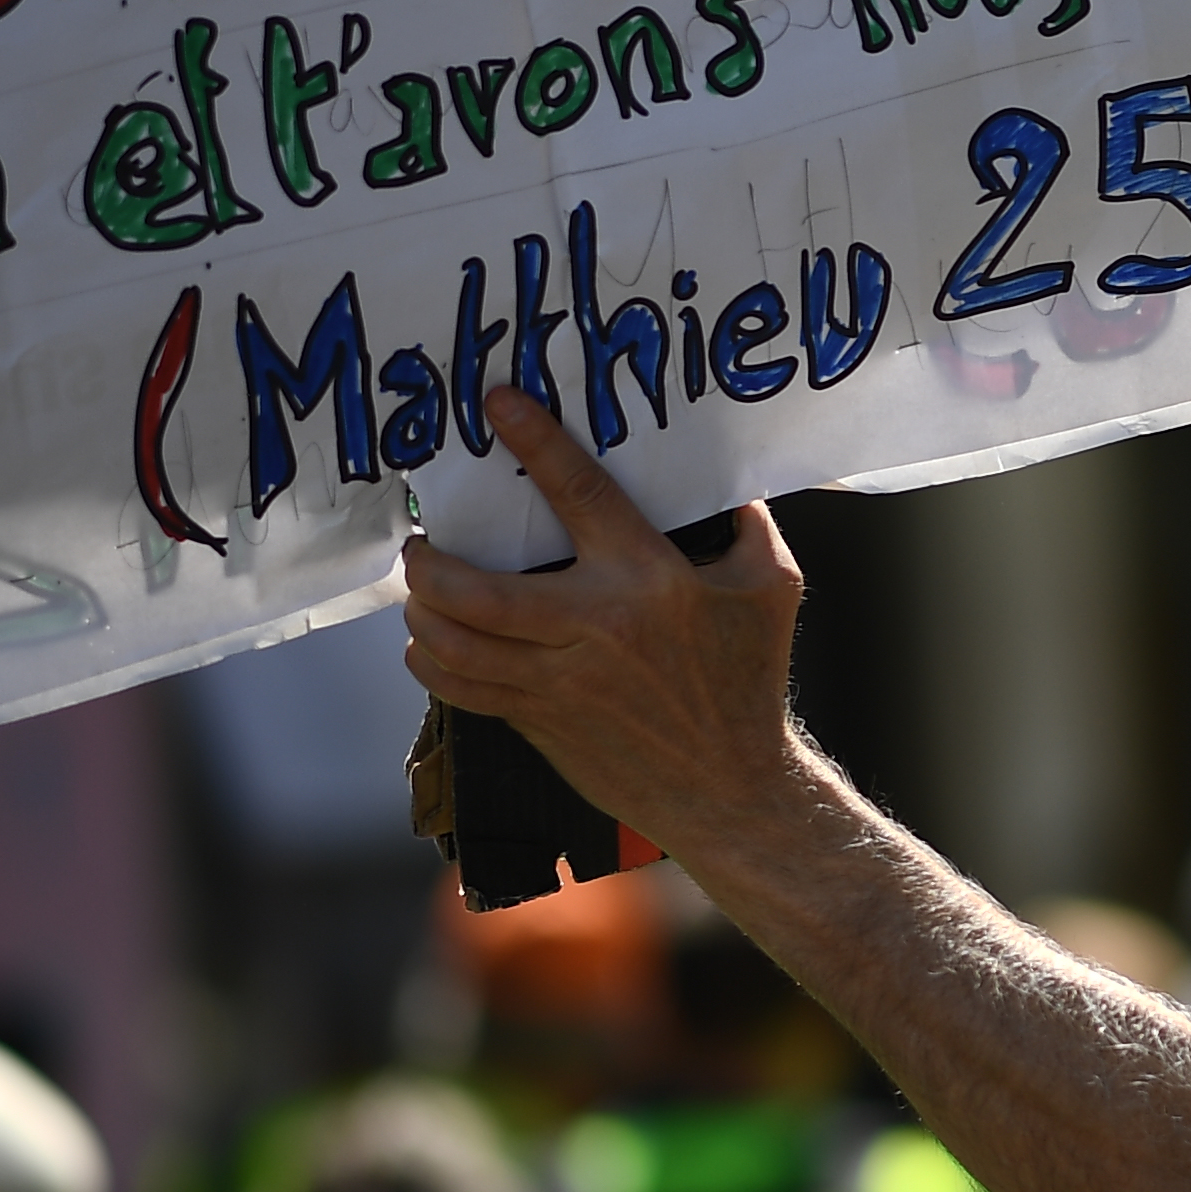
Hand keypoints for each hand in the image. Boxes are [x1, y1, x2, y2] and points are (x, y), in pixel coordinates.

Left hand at [399, 386, 811, 862]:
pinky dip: (432, 663)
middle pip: (480, 593)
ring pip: (457, 647)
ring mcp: (561, 684)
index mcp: (651, 582)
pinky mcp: (541, 723)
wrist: (732, 788)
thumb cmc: (751, 680)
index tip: (499, 403)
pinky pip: (462, 691)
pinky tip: (430, 644)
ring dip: (422, 612)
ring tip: (420, 589)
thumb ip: (744, 523)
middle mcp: (596, 630)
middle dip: (432, 564)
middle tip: (419, 542)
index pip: (581, 494)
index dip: (536, 441)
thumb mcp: (771, 587)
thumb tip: (712, 475)